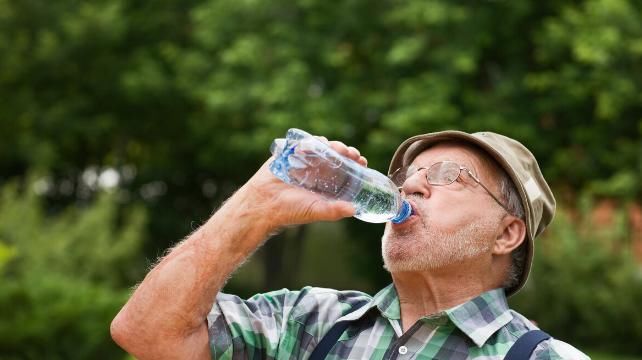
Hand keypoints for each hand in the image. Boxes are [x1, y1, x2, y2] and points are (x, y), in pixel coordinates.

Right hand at [240, 138, 367, 228]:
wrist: (264, 203)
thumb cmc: (290, 210)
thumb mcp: (316, 210)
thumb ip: (334, 211)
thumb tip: (354, 210)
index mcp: (325, 183)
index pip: (345, 170)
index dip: (354, 164)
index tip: (362, 161)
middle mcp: (316, 171)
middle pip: (336, 156)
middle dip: (345, 152)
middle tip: (351, 153)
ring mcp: (304, 161)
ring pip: (322, 147)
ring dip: (332, 145)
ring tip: (337, 148)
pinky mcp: (290, 154)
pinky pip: (304, 143)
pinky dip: (311, 142)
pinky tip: (318, 144)